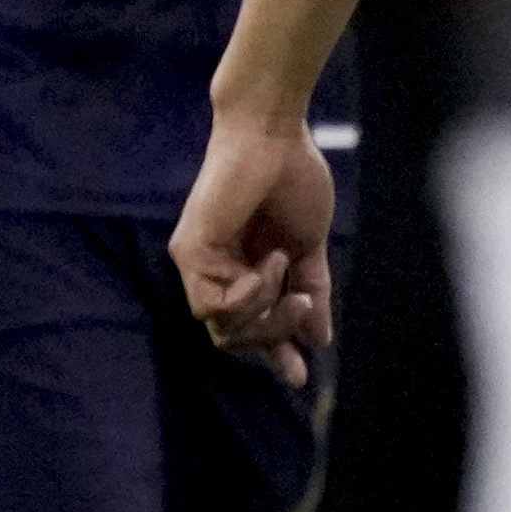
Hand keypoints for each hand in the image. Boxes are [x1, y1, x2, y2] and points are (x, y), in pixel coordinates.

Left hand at [170, 108, 340, 385]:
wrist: (277, 136)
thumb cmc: (293, 178)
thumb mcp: (310, 246)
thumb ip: (311, 291)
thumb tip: (320, 338)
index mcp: (244, 268)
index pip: (249, 328)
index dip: (274, 353)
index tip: (300, 375)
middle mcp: (215, 270)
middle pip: (237, 336)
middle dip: (275, 335)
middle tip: (305, 308)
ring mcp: (199, 263)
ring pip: (224, 329)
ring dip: (265, 312)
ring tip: (286, 272)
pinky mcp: (189, 251)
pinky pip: (213, 306)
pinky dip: (247, 296)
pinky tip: (268, 265)